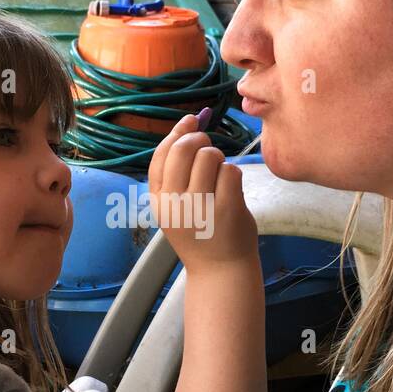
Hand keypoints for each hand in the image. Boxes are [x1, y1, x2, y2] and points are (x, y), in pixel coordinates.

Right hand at [147, 112, 257, 271]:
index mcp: (159, 201)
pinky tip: (232, 190)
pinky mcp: (226, 209)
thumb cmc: (200, 233)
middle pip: (183, 149)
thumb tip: (190, 122)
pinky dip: (233, 175)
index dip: (176, 132)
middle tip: (209, 151)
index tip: (190, 121)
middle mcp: (175, 203)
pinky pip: (230, 171)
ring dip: (219, 159)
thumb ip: (176, 171)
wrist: (220, 270)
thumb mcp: (174, 206)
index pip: (161, 154)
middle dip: (199, 140)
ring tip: (220, 177)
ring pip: (209, 156)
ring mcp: (200, 207)